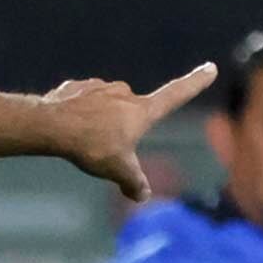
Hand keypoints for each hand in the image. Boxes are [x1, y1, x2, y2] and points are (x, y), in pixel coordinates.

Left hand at [44, 64, 219, 200]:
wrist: (52, 124)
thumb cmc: (92, 146)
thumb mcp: (118, 170)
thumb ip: (133, 182)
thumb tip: (142, 195)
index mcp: (141, 111)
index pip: (176, 95)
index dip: (194, 83)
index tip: (210, 68)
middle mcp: (124, 92)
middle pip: (132, 111)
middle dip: (123, 127)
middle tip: (105, 147)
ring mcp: (100, 86)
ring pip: (106, 106)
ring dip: (100, 120)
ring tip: (85, 139)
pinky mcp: (78, 87)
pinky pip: (84, 102)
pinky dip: (81, 114)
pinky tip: (70, 129)